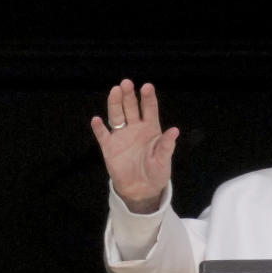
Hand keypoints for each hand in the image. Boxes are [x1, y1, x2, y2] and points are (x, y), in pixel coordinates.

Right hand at [90, 79, 179, 212]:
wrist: (141, 189)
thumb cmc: (156, 172)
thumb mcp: (163, 161)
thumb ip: (166, 146)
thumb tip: (174, 131)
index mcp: (151, 129)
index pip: (149, 110)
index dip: (148, 99)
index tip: (147, 87)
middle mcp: (135, 128)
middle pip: (131, 108)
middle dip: (129, 95)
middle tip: (127, 83)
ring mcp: (121, 136)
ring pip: (117, 116)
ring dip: (115, 104)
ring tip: (115, 91)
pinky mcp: (109, 147)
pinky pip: (102, 135)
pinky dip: (99, 128)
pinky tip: (96, 120)